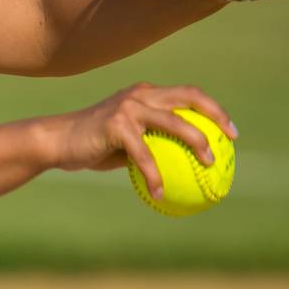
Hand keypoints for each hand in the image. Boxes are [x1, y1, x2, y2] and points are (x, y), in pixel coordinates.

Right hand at [49, 83, 236, 199]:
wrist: (57, 142)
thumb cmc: (93, 145)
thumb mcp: (127, 143)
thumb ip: (152, 144)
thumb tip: (182, 168)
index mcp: (146, 95)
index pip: (187, 95)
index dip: (213, 109)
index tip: (230, 132)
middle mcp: (141, 95)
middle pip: (188, 97)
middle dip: (215, 115)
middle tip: (230, 140)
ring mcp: (128, 107)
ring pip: (172, 122)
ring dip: (195, 142)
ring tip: (207, 164)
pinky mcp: (116, 124)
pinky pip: (143, 153)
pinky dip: (154, 174)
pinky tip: (160, 193)